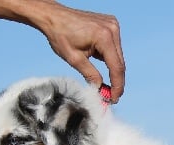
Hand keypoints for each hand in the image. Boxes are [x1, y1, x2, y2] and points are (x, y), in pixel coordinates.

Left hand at [0, 0, 125, 101]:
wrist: (53, 16)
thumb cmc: (60, 34)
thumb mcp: (74, 59)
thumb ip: (91, 75)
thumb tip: (101, 89)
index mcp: (104, 37)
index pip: (117, 67)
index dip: (117, 86)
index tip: (114, 98)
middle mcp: (112, 29)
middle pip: (120, 62)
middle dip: (116, 80)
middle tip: (110, 96)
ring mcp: (113, 25)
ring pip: (118, 56)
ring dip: (113, 69)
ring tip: (105, 83)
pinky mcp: (110, 24)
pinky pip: (114, 47)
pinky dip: (109, 57)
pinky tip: (100, 62)